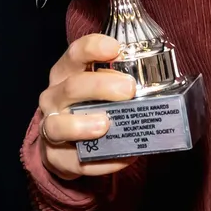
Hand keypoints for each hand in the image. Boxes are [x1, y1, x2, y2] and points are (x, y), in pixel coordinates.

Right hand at [38, 34, 136, 179]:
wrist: (64, 147)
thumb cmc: (87, 109)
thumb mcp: (98, 90)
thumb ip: (120, 84)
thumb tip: (160, 87)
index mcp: (66, 74)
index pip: (75, 54)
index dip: (93, 48)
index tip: (115, 48)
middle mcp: (54, 97)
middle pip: (72, 87)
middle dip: (100, 86)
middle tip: (128, 89)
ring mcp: (50, 127)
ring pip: (58, 125)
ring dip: (82, 125)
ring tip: (105, 125)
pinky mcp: (54, 157)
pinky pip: (74, 161)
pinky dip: (100, 162)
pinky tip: (122, 157)